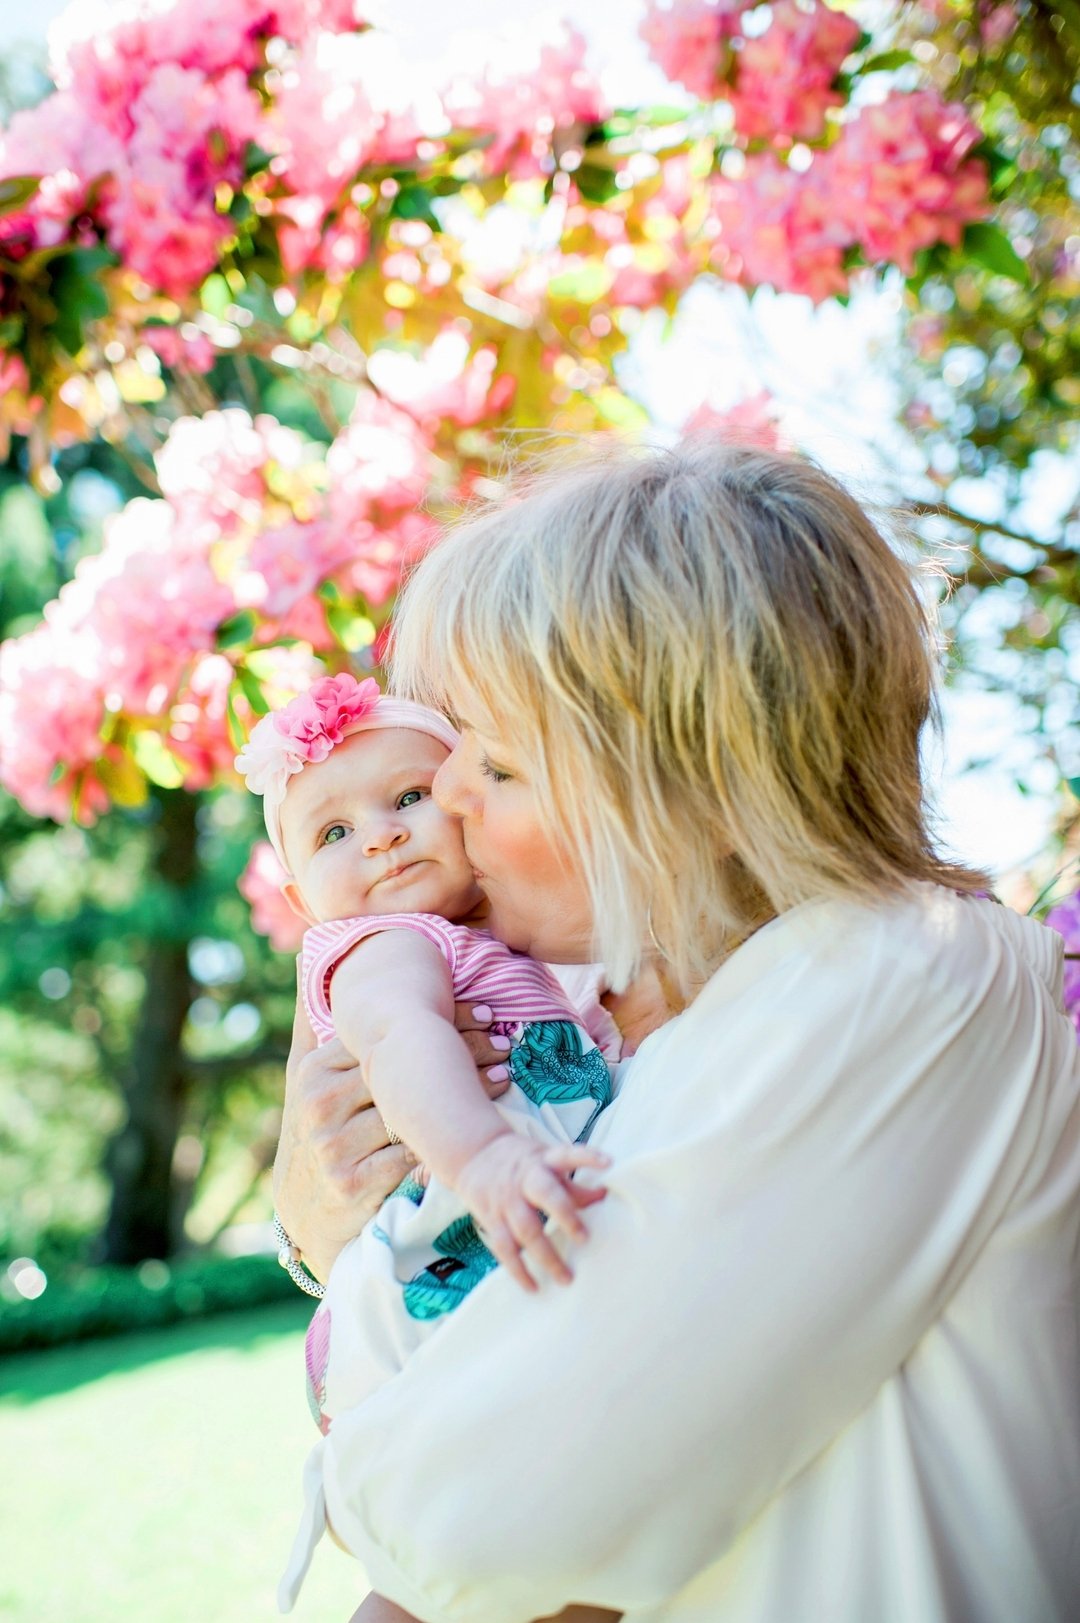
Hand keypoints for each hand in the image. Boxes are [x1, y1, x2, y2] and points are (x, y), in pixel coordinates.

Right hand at [274, 971, 514, 1281]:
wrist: (305, 1208)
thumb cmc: (324, 1128)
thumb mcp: (311, 1076)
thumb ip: (316, 1021)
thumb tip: (307, 954)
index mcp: (314, 1069)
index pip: (387, 1033)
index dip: (442, 1019)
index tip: (484, 1012)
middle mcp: (320, 1104)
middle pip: (405, 1068)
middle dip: (462, 1051)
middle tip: (506, 1042)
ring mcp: (334, 1145)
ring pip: (416, 1109)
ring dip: (468, 1093)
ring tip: (504, 1077)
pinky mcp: (352, 1183)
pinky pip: (411, 1156)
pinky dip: (446, 1140)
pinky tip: (478, 1127)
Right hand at [454, 1132, 609, 1291]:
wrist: (474, 1155)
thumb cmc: (523, 1162)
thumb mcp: (546, 1161)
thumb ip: (573, 1183)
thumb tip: (604, 1195)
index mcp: (544, 1160)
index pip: (567, 1154)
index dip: (587, 1157)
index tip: (608, 1162)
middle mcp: (525, 1178)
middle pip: (544, 1195)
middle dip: (565, 1216)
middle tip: (584, 1239)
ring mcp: (507, 1200)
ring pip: (525, 1229)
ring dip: (547, 1256)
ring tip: (566, 1278)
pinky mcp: (491, 1219)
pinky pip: (504, 1248)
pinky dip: (518, 1270)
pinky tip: (533, 1287)